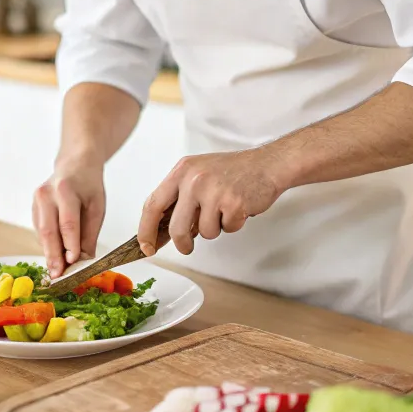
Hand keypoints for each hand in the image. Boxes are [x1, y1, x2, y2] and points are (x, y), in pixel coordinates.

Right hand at [33, 157, 106, 277]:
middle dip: (53, 256)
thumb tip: (83, 261)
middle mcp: (45, 194)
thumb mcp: (96, 207)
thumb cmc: (88, 186)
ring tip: (57, 272)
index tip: (72, 263)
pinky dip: (47, 245)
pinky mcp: (33, 208)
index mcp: (65, 190)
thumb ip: (89, 234)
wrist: (74, 165)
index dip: (69, 244)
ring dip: (49, 254)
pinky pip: (40, 231)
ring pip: (41, 233)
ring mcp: (36, 200)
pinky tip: (55, 257)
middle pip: (48, 230)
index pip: (67, 222)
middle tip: (58, 275)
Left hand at [138, 149, 285, 256]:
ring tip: (225, 209)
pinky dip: (233, 224)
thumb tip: (161, 229)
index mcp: (182, 170)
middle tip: (187, 248)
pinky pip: (226, 229)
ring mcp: (213, 191)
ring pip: (204, 232)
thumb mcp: (198, 173)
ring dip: (215, 228)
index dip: (146, 229)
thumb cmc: (233, 171)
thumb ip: (180, 197)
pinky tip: (239, 207)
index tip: (145, 245)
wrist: (267, 164)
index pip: (153, 204)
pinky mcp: (233, 203)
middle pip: (176, 227)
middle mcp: (194, 179)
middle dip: (181, 243)